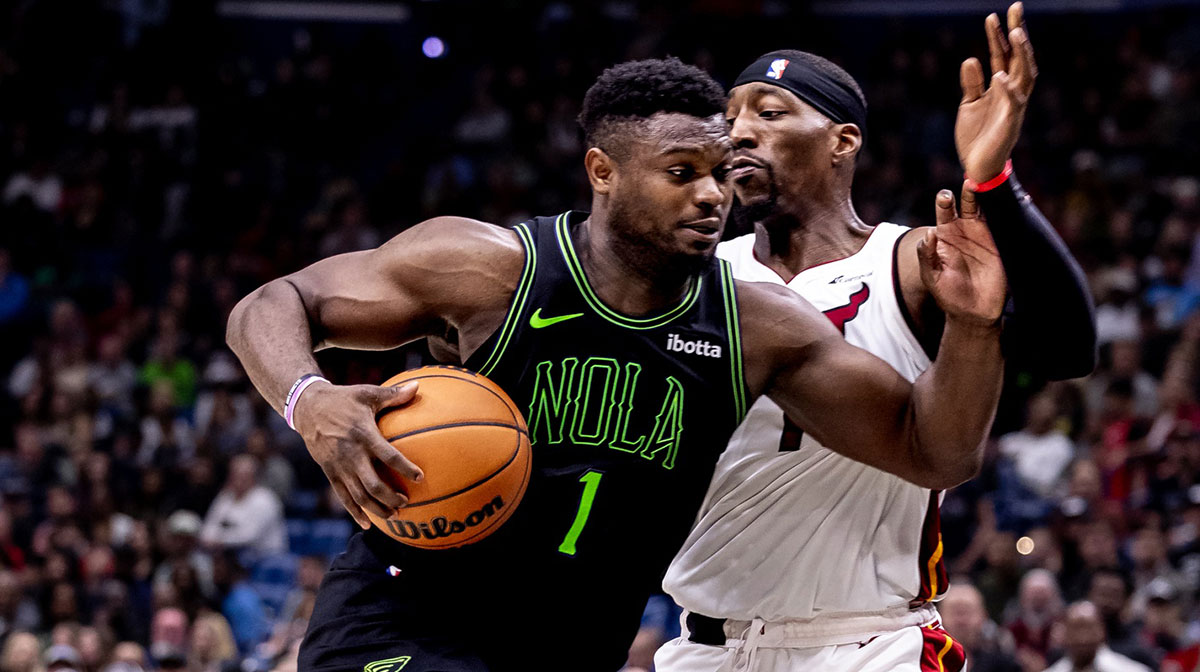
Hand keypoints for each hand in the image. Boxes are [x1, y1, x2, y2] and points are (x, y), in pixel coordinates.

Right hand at [293, 380, 424, 529]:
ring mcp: (338, 466)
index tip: (420, 477)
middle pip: (372, 484)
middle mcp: (350, 454)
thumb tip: (418, 386)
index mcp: (363, 434)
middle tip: (407, 501)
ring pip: (358, 495)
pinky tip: (367, 523)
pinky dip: (355, 512)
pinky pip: (343, 497)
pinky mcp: (329, 472)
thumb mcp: (367, 393)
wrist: (307, 408)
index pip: (388, 455)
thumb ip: (394, 394)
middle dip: (391, 497)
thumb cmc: (344, 399)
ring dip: (376, 508)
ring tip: (394, 514)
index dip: (405, 468)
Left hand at [917, 184, 1006, 324]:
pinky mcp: (1000, 243)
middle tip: (971, 182)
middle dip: (968, 190)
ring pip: (987, 208)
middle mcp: (964, 230)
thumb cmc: (948, 295)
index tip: (946, 198)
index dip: (944, 201)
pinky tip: (1006, 199)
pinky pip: (1003, 222)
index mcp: (945, 234)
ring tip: (988, 183)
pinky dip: (1005, 210)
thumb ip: (926, 256)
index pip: (944, 210)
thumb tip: (928, 233)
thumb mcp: (931, 277)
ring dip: (988, 195)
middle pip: (967, 202)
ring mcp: (984, 235)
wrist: (974, 313)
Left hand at [955, 2, 1036, 183]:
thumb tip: (971, 58)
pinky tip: (1000, 75)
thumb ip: (972, 83)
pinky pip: (1013, 104)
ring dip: (1020, 54)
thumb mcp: (969, 104)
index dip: (999, 36)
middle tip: (1016, 9)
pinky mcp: (1010, 124)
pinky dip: (1008, 89)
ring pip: (1024, 75)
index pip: (1003, 56)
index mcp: (1002, 87)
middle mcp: (1012, 93)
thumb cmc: (977, 136)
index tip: (994, 15)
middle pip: (1019, 58)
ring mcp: (1013, 107)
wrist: (978, 168)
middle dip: (1018, 34)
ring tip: (1015, 33)